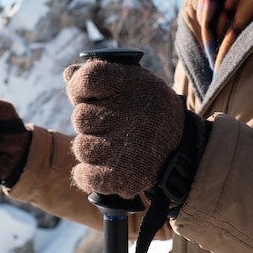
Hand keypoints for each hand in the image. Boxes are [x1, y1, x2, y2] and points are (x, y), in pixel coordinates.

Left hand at [64, 60, 194, 199]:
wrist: (184, 149)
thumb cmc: (150, 111)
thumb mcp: (134, 82)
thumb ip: (101, 74)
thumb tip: (69, 74)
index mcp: (133, 85)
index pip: (88, 78)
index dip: (79, 88)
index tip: (86, 96)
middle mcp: (131, 115)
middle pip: (79, 117)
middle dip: (89, 122)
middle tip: (111, 124)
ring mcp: (126, 148)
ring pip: (81, 147)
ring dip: (92, 148)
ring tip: (114, 146)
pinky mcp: (123, 178)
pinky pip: (84, 176)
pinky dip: (88, 175)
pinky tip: (103, 168)